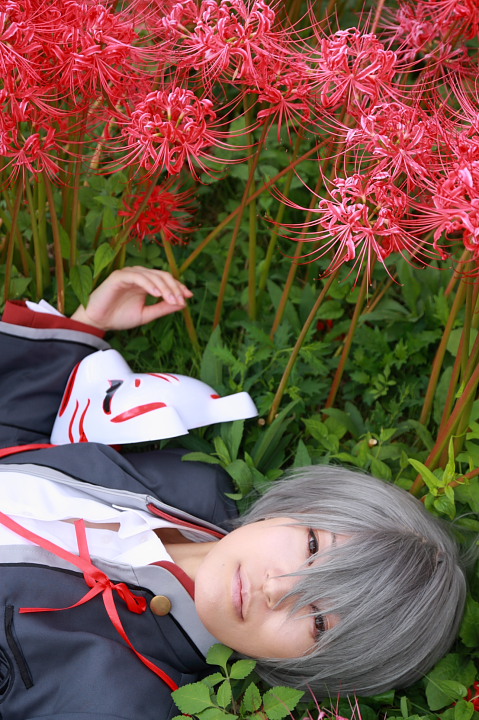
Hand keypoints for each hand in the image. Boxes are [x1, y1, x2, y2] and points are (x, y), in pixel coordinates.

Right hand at [71, 267, 192, 330]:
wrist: (98, 322)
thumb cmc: (119, 317)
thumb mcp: (146, 314)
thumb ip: (162, 308)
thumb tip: (183, 304)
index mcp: (146, 283)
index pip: (166, 280)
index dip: (178, 287)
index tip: (188, 297)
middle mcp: (139, 276)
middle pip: (162, 275)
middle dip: (174, 287)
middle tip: (181, 300)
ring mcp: (129, 274)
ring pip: (152, 275)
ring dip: (164, 287)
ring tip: (171, 299)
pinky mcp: (119, 276)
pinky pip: (137, 277)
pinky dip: (149, 284)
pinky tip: (157, 294)